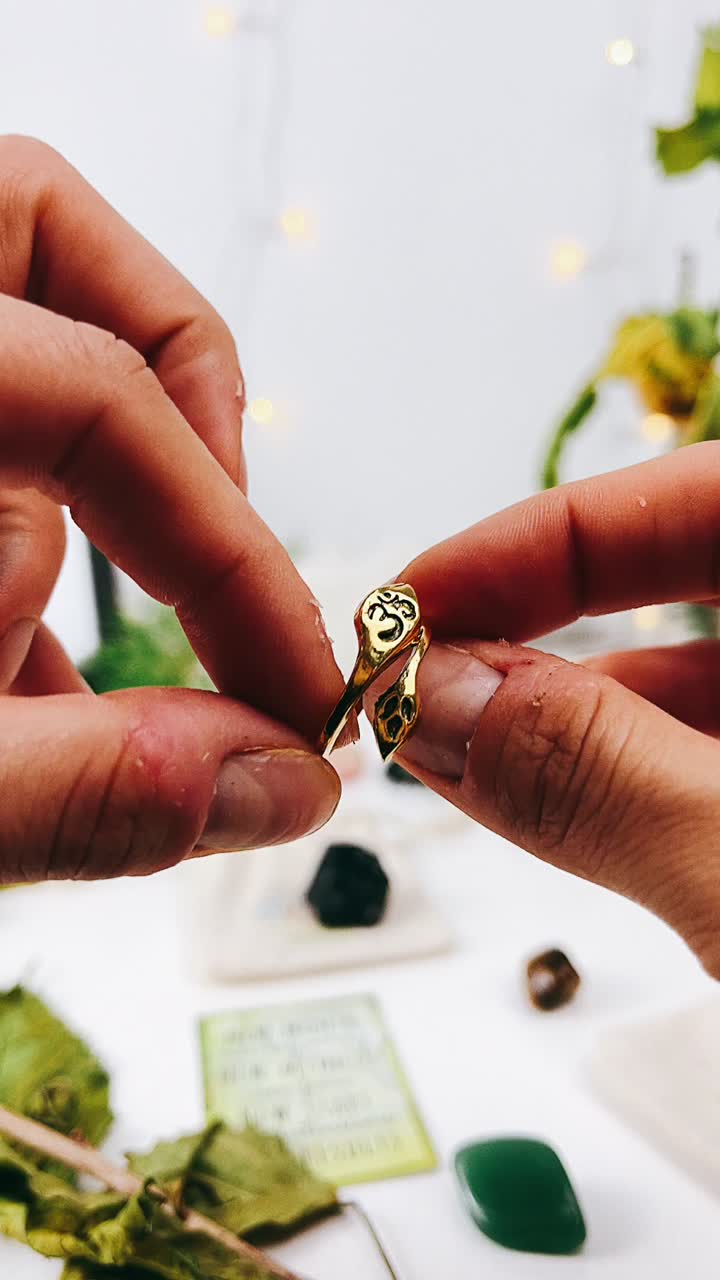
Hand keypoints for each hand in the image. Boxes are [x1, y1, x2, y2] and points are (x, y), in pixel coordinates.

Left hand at [0, 136, 342, 881]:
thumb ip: (87, 796)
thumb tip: (283, 788)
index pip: (93, 396)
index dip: (227, 546)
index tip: (301, 686)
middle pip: (35, 231)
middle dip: (167, 394)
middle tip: (216, 549)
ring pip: (8, 336)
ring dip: (76, 509)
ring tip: (58, 697)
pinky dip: (15, 554)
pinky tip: (22, 700)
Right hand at [372, 443, 719, 975]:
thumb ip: (604, 777)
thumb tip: (437, 692)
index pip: (701, 499)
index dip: (538, 542)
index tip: (405, 607)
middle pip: (691, 578)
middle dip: (542, 625)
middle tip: (411, 681)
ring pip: (702, 684)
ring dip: (572, 713)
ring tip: (447, 751)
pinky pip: (716, 764)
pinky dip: (629, 780)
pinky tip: (545, 804)